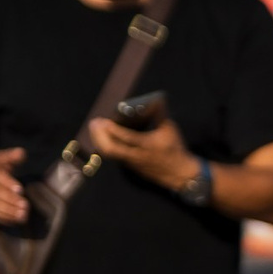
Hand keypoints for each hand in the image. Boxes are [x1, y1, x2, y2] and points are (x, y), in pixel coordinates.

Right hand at [0, 148, 25, 225]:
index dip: (8, 184)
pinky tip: (16, 220)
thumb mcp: (2, 157)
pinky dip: (3, 218)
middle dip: (10, 201)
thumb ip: (12, 156)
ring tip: (24, 215)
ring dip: (8, 212)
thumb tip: (21, 153)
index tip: (21, 190)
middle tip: (26, 206)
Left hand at [84, 115, 199, 192]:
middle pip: (111, 149)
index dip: (113, 130)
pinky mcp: (128, 165)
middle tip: (95, 123)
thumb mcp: (170, 130)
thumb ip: (160, 115)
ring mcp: (130, 162)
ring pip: (109, 154)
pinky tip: (101, 137)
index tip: (104, 121)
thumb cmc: (174, 149)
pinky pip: (112, 155)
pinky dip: (105, 145)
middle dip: (100, 136)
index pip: (127, 138)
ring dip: (99, 140)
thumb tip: (157, 100)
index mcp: (148, 145)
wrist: (178, 173)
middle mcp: (136, 155)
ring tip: (94, 128)